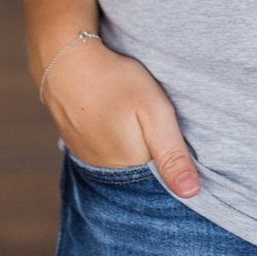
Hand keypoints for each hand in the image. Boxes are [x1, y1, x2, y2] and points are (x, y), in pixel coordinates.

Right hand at [40, 39, 201, 196]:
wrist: (65, 61)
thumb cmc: (114, 81)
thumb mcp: (153, 110)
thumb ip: (172, 153)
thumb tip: (191, 194)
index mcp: (130, 168)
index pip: (163, 180)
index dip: (176, 162)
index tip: (176, 138)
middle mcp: (107, 172)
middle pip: (143, 173)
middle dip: (155, 156)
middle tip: (152, 120)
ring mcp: (89, 160)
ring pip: (124, 164)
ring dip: (134, 148)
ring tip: (133, 119)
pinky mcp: (79, 147)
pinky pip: (106, 155)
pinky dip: (116, 142)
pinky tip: (117, 121)